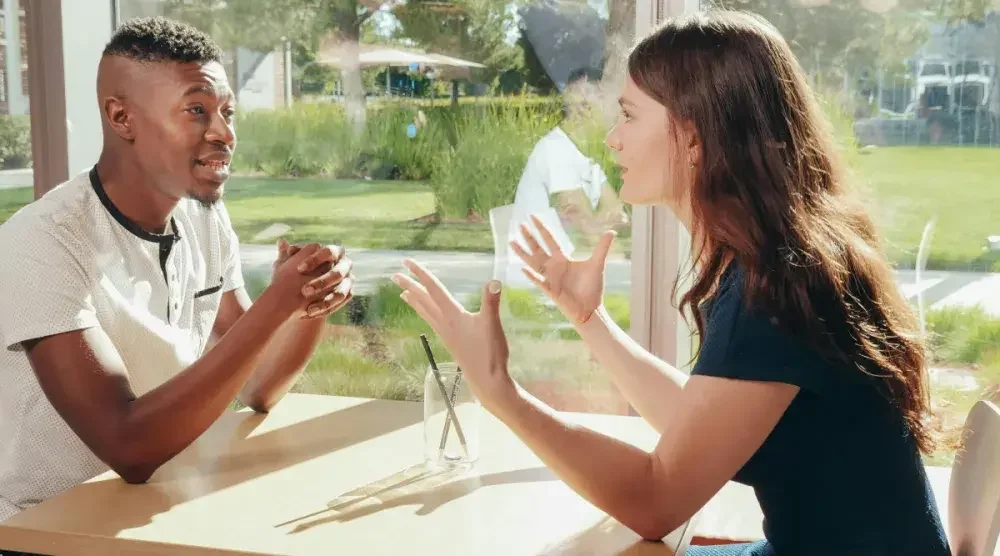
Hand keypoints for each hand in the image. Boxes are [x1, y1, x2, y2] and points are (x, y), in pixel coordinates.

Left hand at [269, 239, 354, 319]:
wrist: (305, 290)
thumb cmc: (297, 272)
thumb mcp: (289, 264)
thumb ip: (286, 255)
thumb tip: (281, 242)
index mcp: (335, 251)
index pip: (329, 252)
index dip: (314, 260)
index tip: (298, 269)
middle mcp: (345, 264)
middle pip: (338, 273)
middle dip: (321, 283)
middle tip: (304, 291)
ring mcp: (349, 280)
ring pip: (341, 291)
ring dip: (326, 301)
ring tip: (308, 309)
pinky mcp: (348, 293)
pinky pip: (340, 302)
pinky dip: (327, 308)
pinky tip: (311, 312)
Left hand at [392, 260, 513, 406]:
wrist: (486, 380)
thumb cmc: (489, 353)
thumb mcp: (492, 325)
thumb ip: (491, 303)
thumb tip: (494, 281)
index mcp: (452, 315)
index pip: (434, 289)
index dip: (421, 273)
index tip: (407, 262)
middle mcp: (444, 323)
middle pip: (423, 300)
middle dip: (410, 286)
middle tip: (395, 275)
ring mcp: (445, 333)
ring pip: (425, 312)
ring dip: (414, 301)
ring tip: (403, 294)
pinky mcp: (449, 341)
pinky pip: (431, 321)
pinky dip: (425, 313)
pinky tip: (428, 315)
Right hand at [512, 214, 615, 324]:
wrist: (590, 308)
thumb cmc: (591, 288)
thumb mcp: (597, 264)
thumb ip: (602, 247)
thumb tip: (611, 231)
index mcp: (562, 259)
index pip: (549, 239)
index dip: (541, 228)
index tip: (532, 216)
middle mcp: (553, 266)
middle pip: (538, 248)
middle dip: (529, 237)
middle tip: (519, 225)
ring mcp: (550, 278)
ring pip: (533, 262)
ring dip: (523, 253)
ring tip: (512, 242)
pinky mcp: (551, 290)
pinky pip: (539, 281)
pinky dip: (532, 275)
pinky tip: (523, 268)